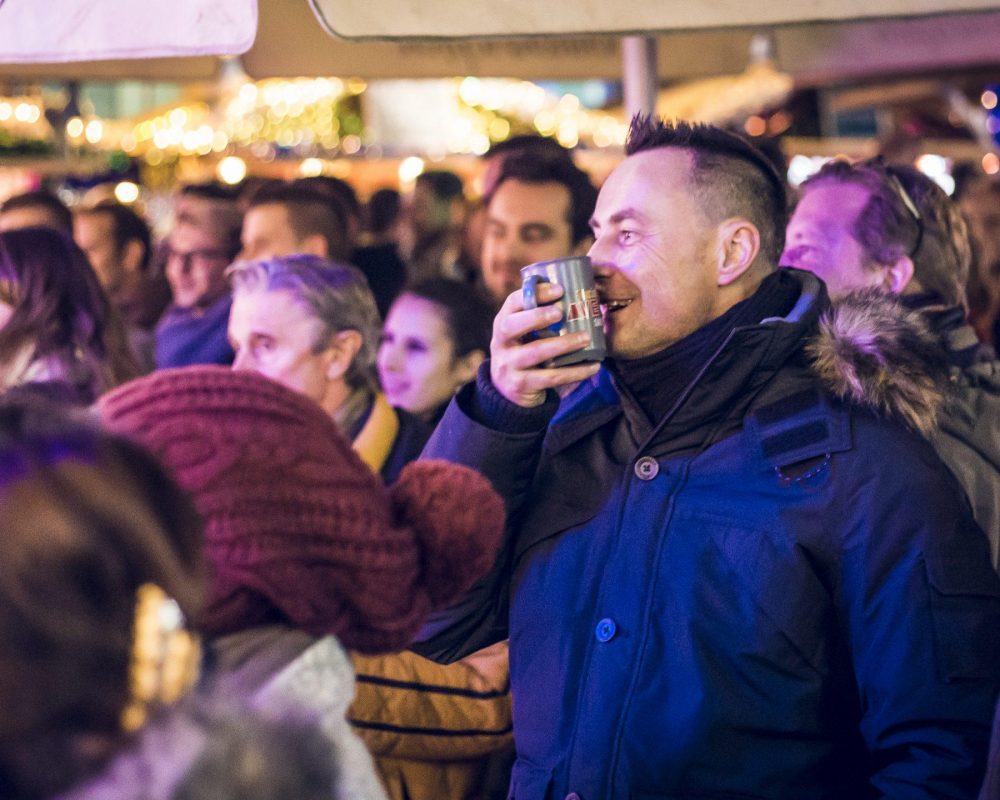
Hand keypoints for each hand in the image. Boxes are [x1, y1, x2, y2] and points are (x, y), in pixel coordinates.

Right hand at [490, 282, 600, 407]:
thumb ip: (537, 317)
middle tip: (561, 312)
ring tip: (586, 338)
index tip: (559, 289)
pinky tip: (592, 366)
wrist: (507, 392)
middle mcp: (500, 343)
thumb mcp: (522, 334)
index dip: (534, 293)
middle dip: (537, 316)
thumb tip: (578, 294)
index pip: (512, 303)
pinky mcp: (521, 385)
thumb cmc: (523, 352)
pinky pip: (551, 378)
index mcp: (503, 323)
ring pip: (536, 352)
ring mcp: (508, 365)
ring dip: (563, 344)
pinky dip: (574, 372)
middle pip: (512, 325)